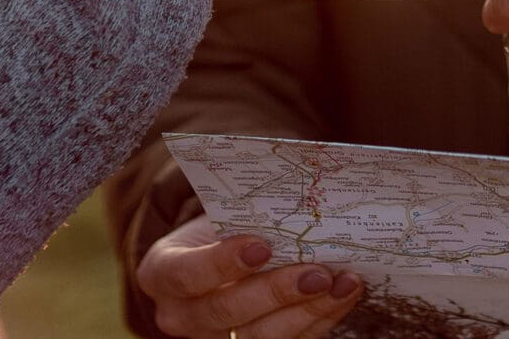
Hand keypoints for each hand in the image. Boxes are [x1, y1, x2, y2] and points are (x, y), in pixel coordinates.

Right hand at [137, 214, 361, 338]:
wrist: (220, 248)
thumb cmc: (223, 220)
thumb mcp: (221, 208)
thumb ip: (245, 207)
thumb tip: (297, 186)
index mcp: (163, 272)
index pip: (187, 275)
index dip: (222, 264)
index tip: (262, 246)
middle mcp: (182, 314)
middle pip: (227, 312)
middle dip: (276, 292)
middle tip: (317, 273)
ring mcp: (215, 338)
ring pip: (262, 336)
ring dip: (309, 311)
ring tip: (344, 283)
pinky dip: (321, 318)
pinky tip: (345, 294)